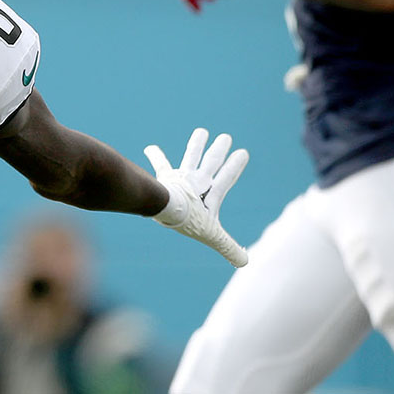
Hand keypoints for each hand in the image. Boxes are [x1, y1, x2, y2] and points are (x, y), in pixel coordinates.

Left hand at [144, 128, 249, 266]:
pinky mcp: (165, 177)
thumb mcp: (212, 235)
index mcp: (210, 193)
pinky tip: (149, 147)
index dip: (235, 166)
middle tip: (225, 137)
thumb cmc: (191, 220)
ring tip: (201, 131)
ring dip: (196, 144)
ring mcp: (181, 177)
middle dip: (218, 151)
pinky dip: (155, 155)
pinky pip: (160, 164)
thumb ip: (228, 247)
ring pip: (191, 157)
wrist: (168, 208)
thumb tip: (244, 262)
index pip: (227, 178)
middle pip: (211, 163)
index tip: (243, 152)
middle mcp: (197, 181)